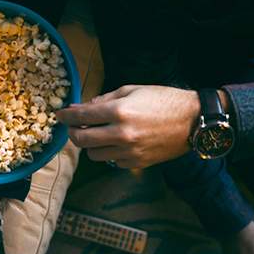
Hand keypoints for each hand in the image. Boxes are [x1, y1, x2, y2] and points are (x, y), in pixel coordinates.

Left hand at [55, 85, 199, 168]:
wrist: (193, 121)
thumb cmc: (163, 100)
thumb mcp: (132, 90)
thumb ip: (104, 99)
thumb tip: (81, 107)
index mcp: (119, 112)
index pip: (81, 117)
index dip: (66, 117)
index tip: (60, 116)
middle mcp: (121, 134)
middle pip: (81, 140)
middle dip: (73, 132)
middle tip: (74, 127)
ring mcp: (129, 151)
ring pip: (93, 154)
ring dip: (91, 144)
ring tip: (98, 134)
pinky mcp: (136, 163)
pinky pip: (111, 161)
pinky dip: (109, 153)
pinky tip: (117, 143)